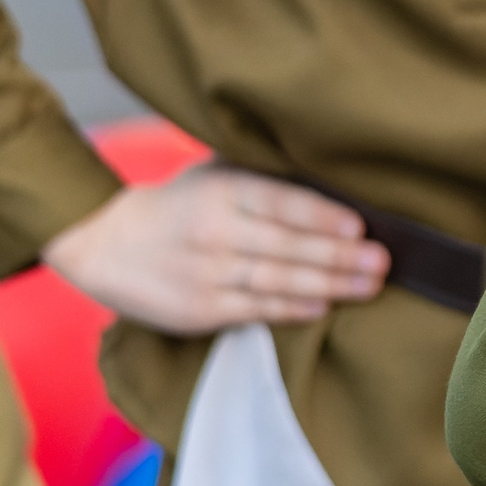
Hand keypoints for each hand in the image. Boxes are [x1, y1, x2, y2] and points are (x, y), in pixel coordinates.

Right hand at [41, 163, 387, 334]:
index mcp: (222, 191)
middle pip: (286, 246)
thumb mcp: (214, 175)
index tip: (359, 227)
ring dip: (328, 285)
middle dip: (339, 257)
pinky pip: (253, 310)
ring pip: (275, 281)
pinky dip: (290, 310)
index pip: (280, 203)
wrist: (103, 243)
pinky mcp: (197, 309)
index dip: (321, 216)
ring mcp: (205, 273)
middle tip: (382, 261)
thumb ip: (263, 178)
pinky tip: (322, 308)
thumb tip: (332, 179)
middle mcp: (214, 231)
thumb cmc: (179, 205)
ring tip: (369, 286)